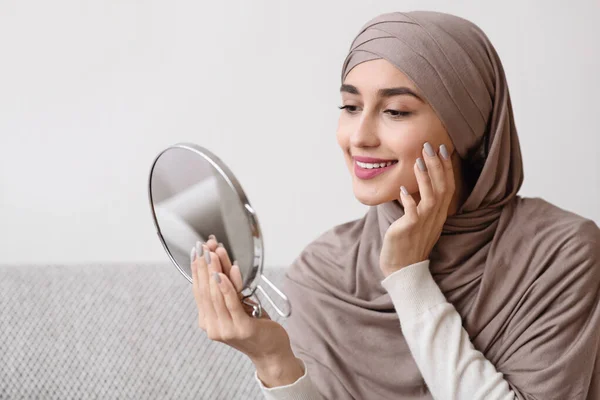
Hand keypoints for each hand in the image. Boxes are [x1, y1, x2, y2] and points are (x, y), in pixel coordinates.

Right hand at [191, 236, 292, 363]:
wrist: (271, 351)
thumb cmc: (255, 325)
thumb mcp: (238, 303)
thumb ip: (229, 287)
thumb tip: (220, 264)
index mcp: (208, 321)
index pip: (198, 292)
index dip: (196, 271)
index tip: (196, 252)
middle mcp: (213, 327)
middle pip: (205, 291)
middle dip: (204, 266)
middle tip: (203, 248)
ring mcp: (226, 330)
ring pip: (216, 295)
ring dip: (214, 271)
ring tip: (213, 254)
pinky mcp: (242, 329)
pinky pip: (232, 303)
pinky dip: (227, 287)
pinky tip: (224, 274)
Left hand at [379, 142, 454, 277]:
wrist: (402, 269)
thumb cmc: (408, 243)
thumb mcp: (419, 221)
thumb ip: (421, 204)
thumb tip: (416, 185)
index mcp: (438, 214)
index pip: (448, 187)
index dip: (447, 167)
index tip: (443, 149)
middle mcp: (435, 217)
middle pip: (442, 188)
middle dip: (437, 165)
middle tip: (430, 146)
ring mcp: (423, 224)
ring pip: (431, 197)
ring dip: (425, 178)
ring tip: (419, 161)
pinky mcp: (409, 230)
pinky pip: (412, 213)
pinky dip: (409, 201)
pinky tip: (403, 190)